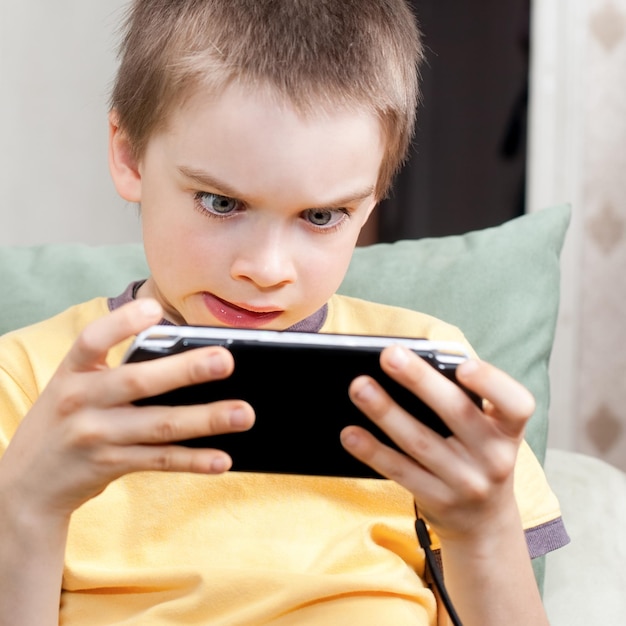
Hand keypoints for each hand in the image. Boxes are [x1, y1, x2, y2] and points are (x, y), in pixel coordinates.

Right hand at [0, 298, 254, 522]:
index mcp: (73, 372)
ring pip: (158, 426)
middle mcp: (81, 401)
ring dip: (205, 419)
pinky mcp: (109, 465)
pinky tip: (222, 458)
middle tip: (225, 360)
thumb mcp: (76, 386)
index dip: (122, 323)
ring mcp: (96, 436)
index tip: (154, 308)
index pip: (92, 340)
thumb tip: (186, 357)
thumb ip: (116, 369)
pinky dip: (193, 460)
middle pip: (137, 382)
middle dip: (184, 370)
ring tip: (243, 413)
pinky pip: (159, 461)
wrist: (26, 484)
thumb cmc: (67, 419)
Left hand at [341, 345, 534, 539]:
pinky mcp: (438, 501)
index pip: (516, 404)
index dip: (492, 383)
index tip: (463, 367)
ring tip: (359, 387)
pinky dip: (373, 451)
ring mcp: (467, 483)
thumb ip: (462, 399)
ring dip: (386, 412)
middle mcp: (494, 457)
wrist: (485, 521)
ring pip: (420, 442)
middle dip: (420, 381)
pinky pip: (400, 472)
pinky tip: (350, 433)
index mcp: (508, 429)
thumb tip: (410, 364)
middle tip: (389, 355)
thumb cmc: (478, 454)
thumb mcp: (488, 430)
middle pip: (457, 413)